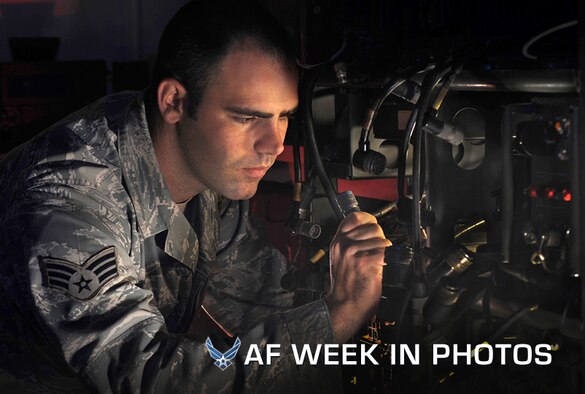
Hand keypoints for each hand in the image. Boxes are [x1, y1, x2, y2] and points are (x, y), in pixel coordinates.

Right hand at [325, 212, 390, 342]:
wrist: (344, 304)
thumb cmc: (346, 284)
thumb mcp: (341, 258)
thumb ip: (352, 242)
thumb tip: (372, 231)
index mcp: (337, 241)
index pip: (355, 217)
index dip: (368, 220)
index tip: (373, 225)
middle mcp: (343, 244)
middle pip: (373, 227)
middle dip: (380, 238)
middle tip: (377, 250)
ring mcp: (352, 253)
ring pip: (380, 239)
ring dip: (383, 250)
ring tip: (376, 260)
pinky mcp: (363, 262)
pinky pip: (383, 253)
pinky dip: (385, 261)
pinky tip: (378, 268)